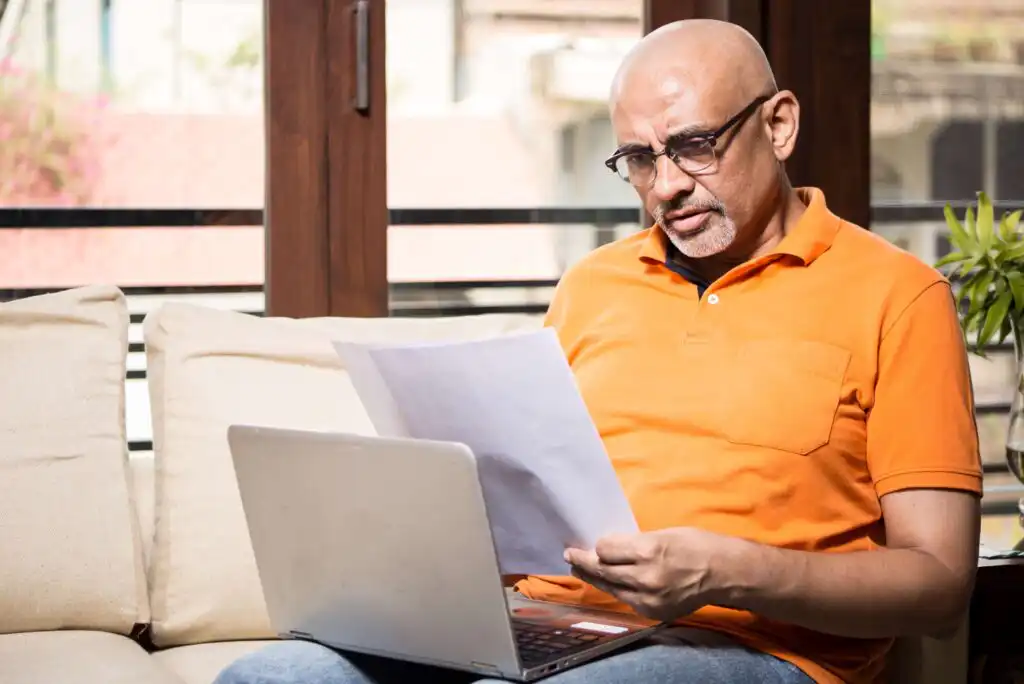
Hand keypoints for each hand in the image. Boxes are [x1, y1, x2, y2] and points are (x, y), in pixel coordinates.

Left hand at [564, 527, 733, 622]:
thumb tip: (608, 547)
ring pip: (610, 588)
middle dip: (583, 562)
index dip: (598, 545)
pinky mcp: (654, 612)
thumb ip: (634, 542)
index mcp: (648, 550)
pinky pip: (627, 600)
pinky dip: (617, 591)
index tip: (594, 542)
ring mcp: (649, 598)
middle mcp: (645, 576)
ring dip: (594, 578)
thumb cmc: (696, 545)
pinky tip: (610, 584)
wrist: (725, 573)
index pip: (605, 550)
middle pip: (602, 570)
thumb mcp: (663, 534)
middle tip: (569, 555)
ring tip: (580, 570)